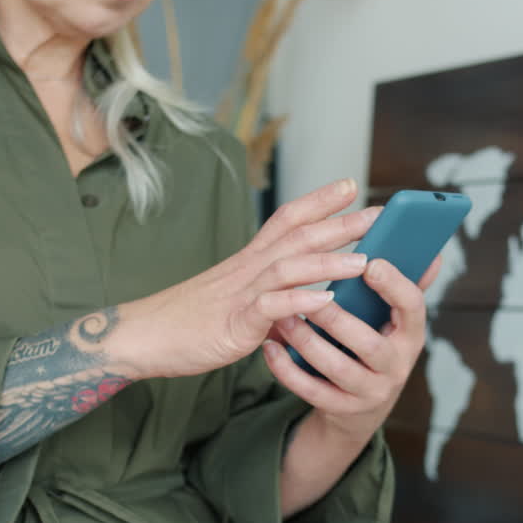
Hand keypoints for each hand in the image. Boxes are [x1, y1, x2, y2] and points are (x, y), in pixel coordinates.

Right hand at [113, 179, 378, 378]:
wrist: (142, 336)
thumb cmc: (189, 322)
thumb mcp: (238, 307)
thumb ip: (274, 304)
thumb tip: (305, 310)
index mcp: (249, 262)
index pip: (288, 220)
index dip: (319, 200)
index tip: (351, 185)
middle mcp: (248, 269)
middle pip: (298, 236)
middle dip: (341, 223)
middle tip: (380, 214)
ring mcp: (241, 293)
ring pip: (288, 267)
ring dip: (328, 262)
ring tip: (365, 261)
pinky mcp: (233, 323)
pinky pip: (270, 308)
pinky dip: (299, 302)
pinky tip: (325, 302)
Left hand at [262, 254, 442, 439]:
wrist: (362, 405)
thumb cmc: (375, 345)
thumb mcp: (395, 321)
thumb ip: (403, 286)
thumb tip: (433, 252)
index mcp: (411, 335)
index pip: (412, 308)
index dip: (394, 286)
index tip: (371, 264)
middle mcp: (396, 367)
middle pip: (369, 344)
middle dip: (337, 319)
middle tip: (309, 295)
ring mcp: (370, 392)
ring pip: (336, 368)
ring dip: (307, 342)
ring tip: (282, 317)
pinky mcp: (342, 408)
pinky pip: (311, 391)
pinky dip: (287, 370)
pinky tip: (270, 347)